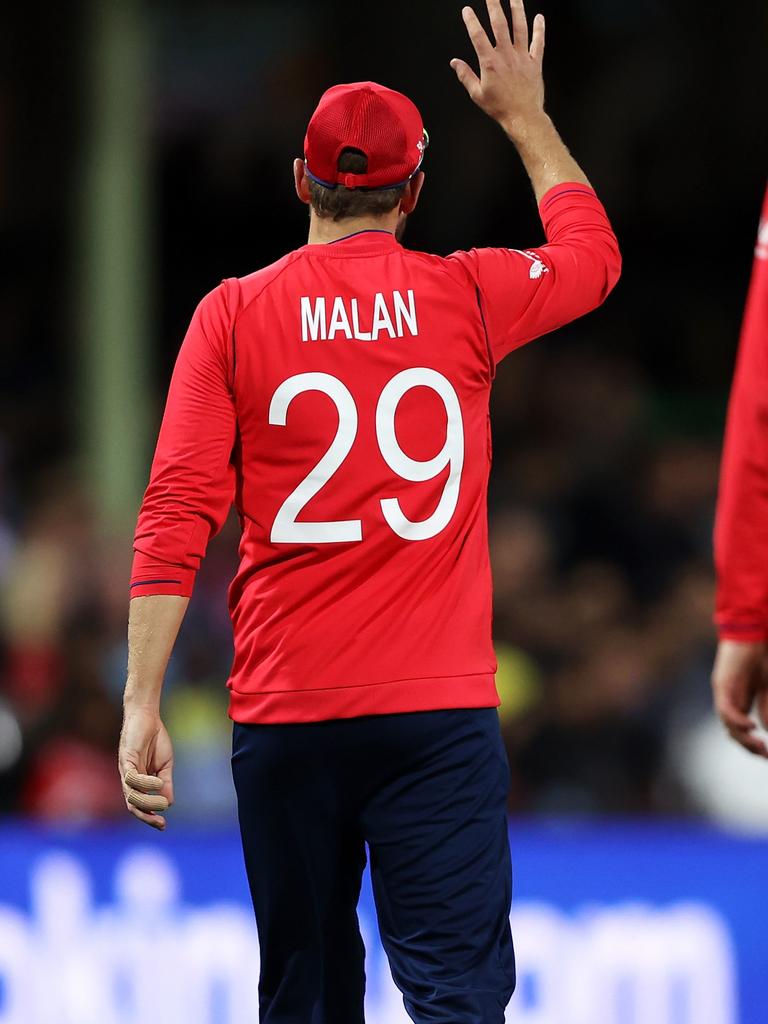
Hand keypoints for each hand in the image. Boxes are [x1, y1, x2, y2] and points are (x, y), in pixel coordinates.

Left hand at [118, 705, 173, 828]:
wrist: (147, 718)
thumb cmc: (155, 740)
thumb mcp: (165, 765)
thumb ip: (166, 783)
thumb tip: (168, 803)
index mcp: (139, 783)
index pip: (140, 806)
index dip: (150, 817)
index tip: (163, 825)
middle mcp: (129, 780)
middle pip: (133, 806)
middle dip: (146, 817)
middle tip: (161, 823)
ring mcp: (126, 771)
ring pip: (131, 796)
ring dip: (148, 802)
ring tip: (163, 802)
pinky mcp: (126, 760)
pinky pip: (132, 778)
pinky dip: (145, 783)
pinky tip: (158, 782)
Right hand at [450, 0, 545, 137]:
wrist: (522, 117)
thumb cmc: (500, 108)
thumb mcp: (477, 94)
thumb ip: (466, 76)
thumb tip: (455, 64)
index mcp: (490, 63)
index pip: (478, 36)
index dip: (471, 22)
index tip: (467, 11)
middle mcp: (506, 56)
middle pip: (499, 24)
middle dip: (494, 5)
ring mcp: (522, 57)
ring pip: (520, 27)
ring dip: (517, 9)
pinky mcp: (535, 62)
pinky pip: (538, 42)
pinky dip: (539, 29)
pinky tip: (539, 18)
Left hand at [711, 639, 767, 757]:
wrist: (751, 632)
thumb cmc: (760, 656)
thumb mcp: (766, 686)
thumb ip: (766, 705)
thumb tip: (765, 729)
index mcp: (739, 700)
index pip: (740, 731)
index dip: (752, 745)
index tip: (767, 754)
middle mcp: (728, 699)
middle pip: (733, 731)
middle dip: (749, 746)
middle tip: (766, 755)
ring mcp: (724, 692)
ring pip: (728, 723)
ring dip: (744, 737)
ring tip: (760, 746)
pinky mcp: (722, 684)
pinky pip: (726, 709)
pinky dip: (738, 720)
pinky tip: (752, 726)